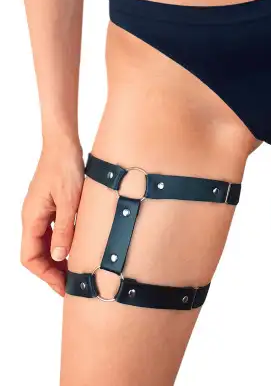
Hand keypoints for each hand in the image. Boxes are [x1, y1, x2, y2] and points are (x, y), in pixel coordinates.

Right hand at [21, 141, 83, 295]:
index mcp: (31, 218)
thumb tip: (60, 257)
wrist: (64, 145)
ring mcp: (41, 212)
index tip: (64, 286)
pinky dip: (64, 242)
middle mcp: (33, 217)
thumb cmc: (64, 168)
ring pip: (46, 243)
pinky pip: (53, 231)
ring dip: (59, 258)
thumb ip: (65, 229)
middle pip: (38, 253)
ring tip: (78, 269)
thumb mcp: (69, 201)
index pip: (31, 258)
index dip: (46, 275)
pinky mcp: (51, 206)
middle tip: (74, 283)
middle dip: (53, 271)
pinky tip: (79, 246)